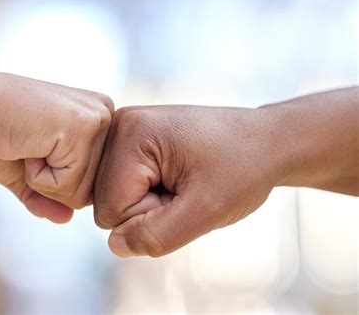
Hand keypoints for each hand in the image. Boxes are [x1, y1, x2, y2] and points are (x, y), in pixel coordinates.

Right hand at [0, 69, 112, 222]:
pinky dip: (38, 176)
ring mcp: (96, 120)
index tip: (31, 145)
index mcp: (95, 118)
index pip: (91, 180)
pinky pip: (68, 185)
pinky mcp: (83, 129)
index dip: (53, 178)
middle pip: (90, 190)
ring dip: (43, 179)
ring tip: (27, 143)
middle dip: (49, 182)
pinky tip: (27, 144)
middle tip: (27, 145)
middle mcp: (104, 114)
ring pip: (80, 193)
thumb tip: (66, 219)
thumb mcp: (25, 171)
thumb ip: (49, 196)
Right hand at [93, 105, 279, 256]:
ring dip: (147, 201)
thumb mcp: (207, 209)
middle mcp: (118, 125)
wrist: (265, 141)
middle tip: (185, 188)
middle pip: (106, 203)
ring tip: (181, 181)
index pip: (111, 211)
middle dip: (147, 209)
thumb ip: (157, 235)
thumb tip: (114, 245)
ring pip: (112, 197)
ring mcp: (122, 131)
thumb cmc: (243, 167)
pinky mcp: (130, 140)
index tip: (187, 194)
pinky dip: (146, 192)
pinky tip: (172, 177)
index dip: (151, 218)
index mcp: (131, 133)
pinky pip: (121, 186)